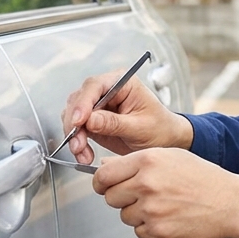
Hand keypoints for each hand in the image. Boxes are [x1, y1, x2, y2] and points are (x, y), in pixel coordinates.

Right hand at [63, 73, 193, 161]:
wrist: (165, 141)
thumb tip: (90, 120)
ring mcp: (98, 105)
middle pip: (79, 100)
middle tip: (78, 144)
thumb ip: (115, 123)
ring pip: (73, 115)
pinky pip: (77, 129)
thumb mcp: (140, 127)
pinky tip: (84, 154)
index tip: (79, 121)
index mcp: (122, 82)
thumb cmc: (160, 128)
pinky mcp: (93, 121)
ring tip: (83, 154)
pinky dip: (77, 143)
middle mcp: (107, 90)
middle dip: (74, 124)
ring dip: (74, 136)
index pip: (95, 86)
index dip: (83, 103)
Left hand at [94, 148, 238, 237]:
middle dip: (121, 198)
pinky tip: (169, 217)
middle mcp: (147, 185)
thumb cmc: (203, 178)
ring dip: (138, 213)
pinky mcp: (158, 232)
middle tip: (142, 195)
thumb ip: (135, 161)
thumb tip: (104, 167)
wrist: (230, 203)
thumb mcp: (170, 157)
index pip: (104, 176)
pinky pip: (139, 232)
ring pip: (125, 216)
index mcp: (148, 161)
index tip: (104, 186)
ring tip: (163, 205)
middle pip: (110, 197)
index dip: (101, 182)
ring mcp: (152, 211)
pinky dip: (150, 228)